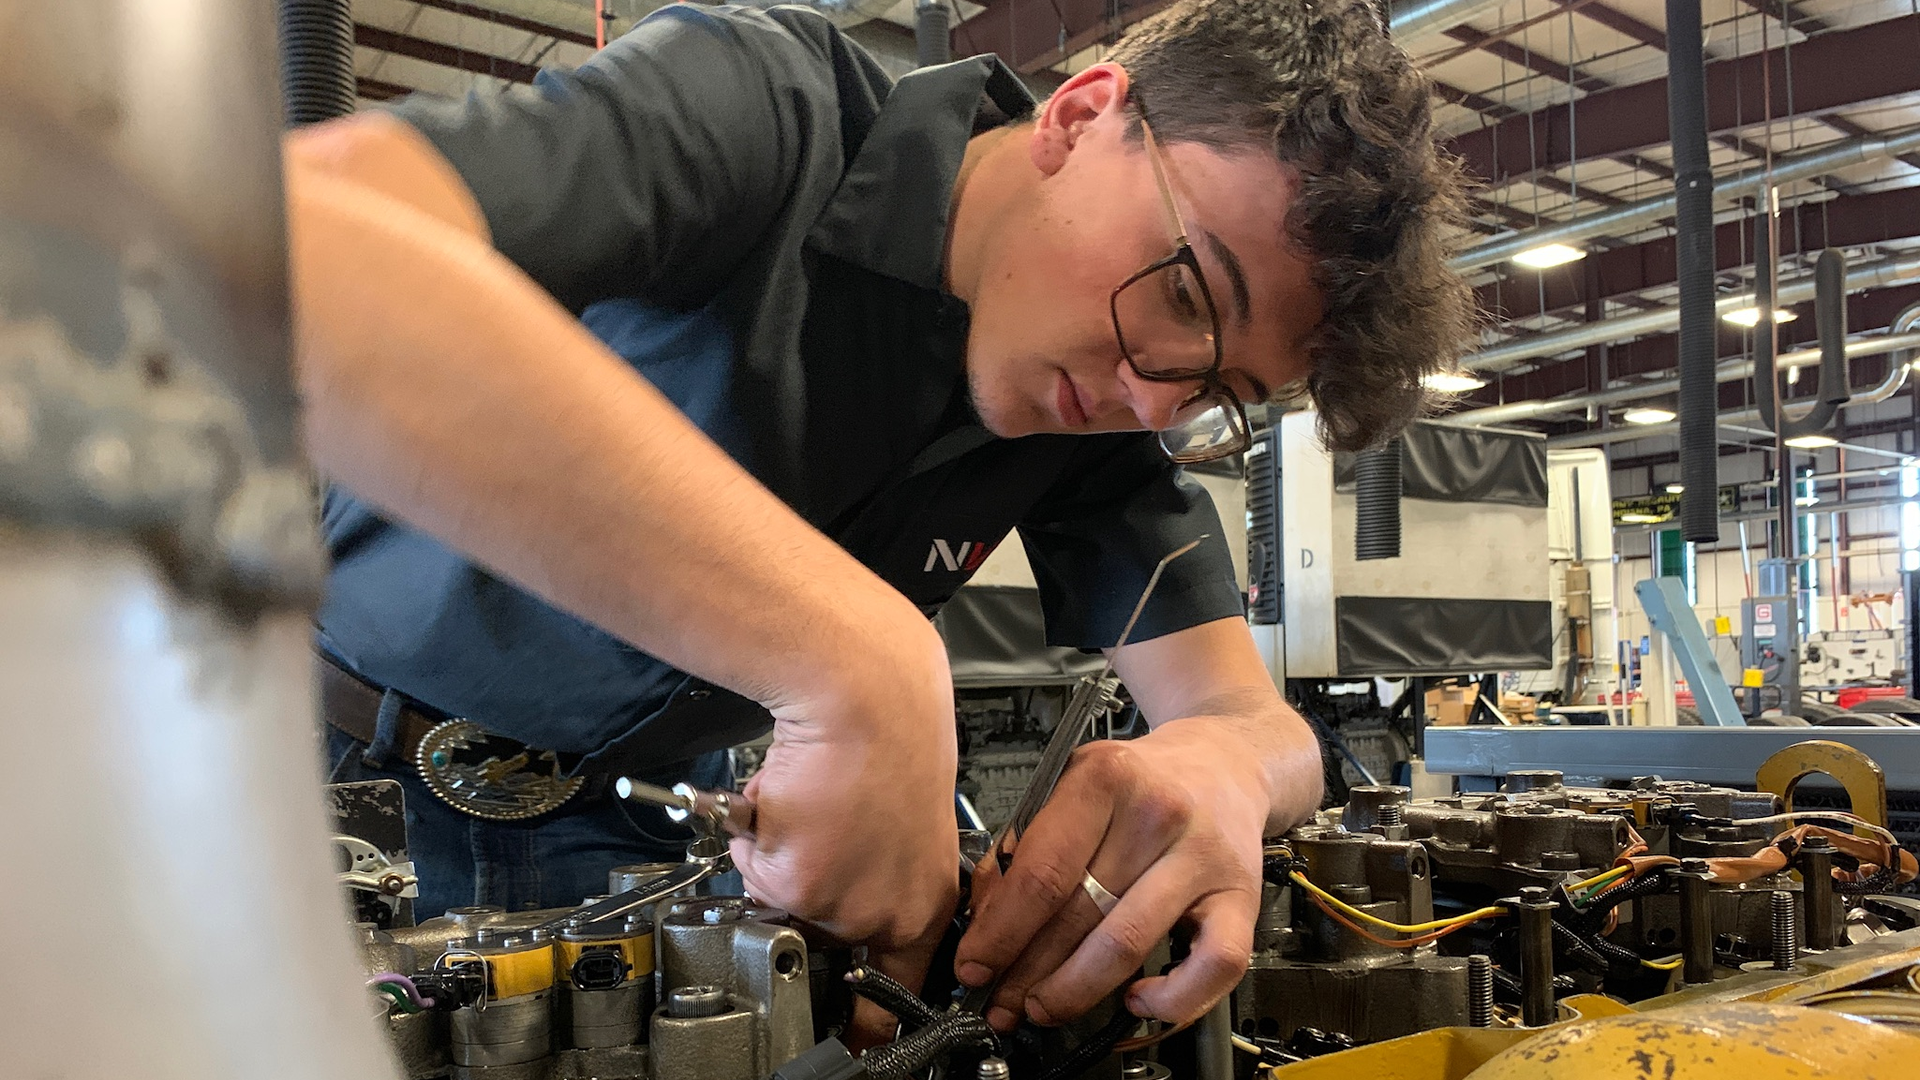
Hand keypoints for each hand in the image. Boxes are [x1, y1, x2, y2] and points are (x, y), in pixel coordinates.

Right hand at [728, 615, 960, 1046]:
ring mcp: (836, 902)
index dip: (869, 1016)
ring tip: (812, 802)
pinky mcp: (792, 879)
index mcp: (925, 900)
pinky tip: (791, 794)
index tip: (856, 1033)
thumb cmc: (891, 732)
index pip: (897, 988)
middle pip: (820, 932)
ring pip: (780, 897)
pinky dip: (754, 835)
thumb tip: (843, 887)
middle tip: (821, 832)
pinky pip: (752, 868)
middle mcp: (884, 914)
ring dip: (779, 857)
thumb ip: (879, 872)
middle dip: (805, 890)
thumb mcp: (910, 822)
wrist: (863, 689)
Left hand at [953, 716, 1271, 1029]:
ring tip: (1043, 1008)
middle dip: (1027, 971)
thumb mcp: (1072, 784)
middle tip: (999, 1000)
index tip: (974, 965)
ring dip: (1075, 991)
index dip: (1000, 932)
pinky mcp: (1243, 899)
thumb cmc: (1141, 781)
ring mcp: (1204, 859)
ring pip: (1129, 944)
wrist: (1223, 764)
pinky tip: (1136, 1002)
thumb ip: (1025, 844)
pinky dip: (1172, 999)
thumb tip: (988, 921)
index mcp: (1108, 777)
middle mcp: (1159, 814)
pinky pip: (1214, 967)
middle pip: (1078, 914)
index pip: (1042, 872)